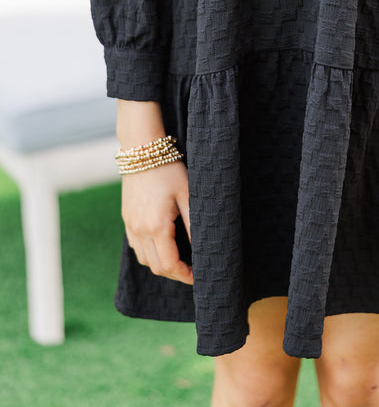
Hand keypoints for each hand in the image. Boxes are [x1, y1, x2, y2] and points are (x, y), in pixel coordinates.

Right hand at [121, 159, 193, 284]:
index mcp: (156, 226)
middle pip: (156, 266)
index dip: (185, 275)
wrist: (142, 150)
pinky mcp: (127, 218)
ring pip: (144, 259)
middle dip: (175, 273)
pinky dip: (149, 253)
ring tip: (180, 259)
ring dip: (161, 264)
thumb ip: (194, 223)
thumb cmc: (168, 169)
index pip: (170, 264)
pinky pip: (136, 246)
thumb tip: (203, 248)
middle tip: (192, 270)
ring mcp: (130, 225)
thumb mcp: (187, 194)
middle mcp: (139, 230)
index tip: (198, 276)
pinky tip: (163, 245)